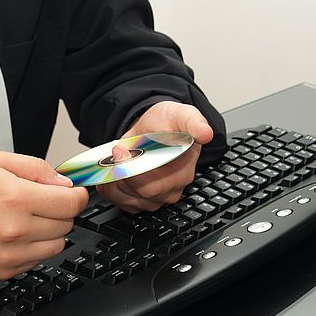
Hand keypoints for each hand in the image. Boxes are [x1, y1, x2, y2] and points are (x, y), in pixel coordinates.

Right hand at [0, 152, 88, 279]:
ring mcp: (11, 254)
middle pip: (66, 224)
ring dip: (50, 232)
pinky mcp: (5, 270)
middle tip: (44, 202)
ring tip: (28, 219)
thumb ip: (35, 168)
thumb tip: (63, 183)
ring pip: (57, 245)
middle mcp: (15, 229)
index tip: (74, 193)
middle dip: (61, 211)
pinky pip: (38, 260)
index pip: (70, 203)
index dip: (77, 196)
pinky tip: (16, 235)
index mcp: (15, 198)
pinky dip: (34, 248)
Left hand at [97, 101, 212, 212]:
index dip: (131, 171)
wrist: (154, 128)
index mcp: (182, 173)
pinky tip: (113, 170)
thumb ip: (193, 122)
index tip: (121, 150)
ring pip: (126, 199)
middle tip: (115, 152)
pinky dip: (110, 187)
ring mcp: (155, 198)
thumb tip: (205, 132)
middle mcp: (170, 190)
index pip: (152, 186)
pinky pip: (119, 201)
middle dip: (122, 173)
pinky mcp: (140, 201)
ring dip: (114, 179)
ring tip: (114, 159)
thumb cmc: (167, 123)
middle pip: (138, 194)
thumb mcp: (181, 114)